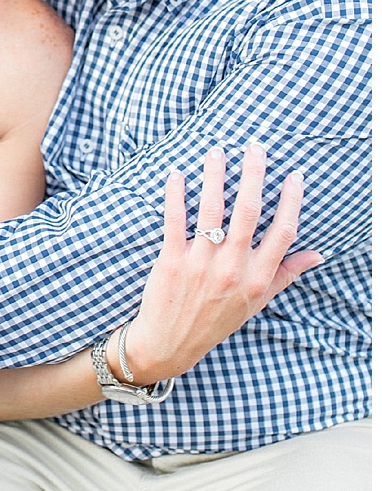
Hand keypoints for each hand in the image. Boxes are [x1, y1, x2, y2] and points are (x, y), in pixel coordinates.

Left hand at [121, 142, 318, 383]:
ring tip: (216, 151)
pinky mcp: (171, 261)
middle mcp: (234, 269)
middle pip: (249, 213)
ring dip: (215, 177)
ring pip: (212, 211)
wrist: (170, 344)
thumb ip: (285, 274)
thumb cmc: (216, 320)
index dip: (291, 201)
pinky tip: (177, 174)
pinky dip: (176, 195)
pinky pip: (174, 221)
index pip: (283, 232)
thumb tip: (318, 255)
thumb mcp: (257, 302)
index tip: (294, 174)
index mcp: (258, 278)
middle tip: (255, 146)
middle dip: (254, 176)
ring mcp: (201, 264)